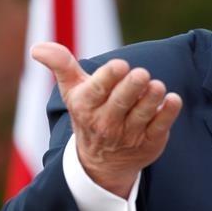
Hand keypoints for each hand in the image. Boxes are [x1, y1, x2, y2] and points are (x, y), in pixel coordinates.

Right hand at [31, 42, 182, 196]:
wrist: (101, 162)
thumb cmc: (89, 113)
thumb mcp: (72, 90)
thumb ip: (61, 65)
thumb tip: (37, 47)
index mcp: (86, 106)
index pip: (97, 90)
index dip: (109, 77)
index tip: (120, 65)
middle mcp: (106, 122)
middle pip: (121, 102)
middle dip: (132, 87)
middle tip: (142, 73)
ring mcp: (129, 134)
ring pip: (142, 114)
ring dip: (151, 98)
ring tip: (157, 86)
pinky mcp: (150, 142)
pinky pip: (160, 127)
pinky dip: (168, 113)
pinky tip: (174, 100)